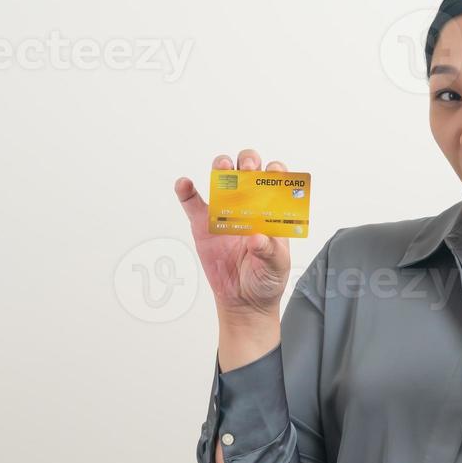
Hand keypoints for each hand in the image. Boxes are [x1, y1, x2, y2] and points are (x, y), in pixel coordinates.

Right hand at [175, 150, 294, 317]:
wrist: (244, 300)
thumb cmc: (266, 278)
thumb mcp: (276, 266)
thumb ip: (270, 252)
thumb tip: (258, 238)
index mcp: (271, 211)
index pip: (275, 181)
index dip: (275, 172)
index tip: (274, 174)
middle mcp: (249, 205)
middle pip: (248, 171)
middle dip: (249, 162)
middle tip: (249, 169)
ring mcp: (225, 212)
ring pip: (222, 180)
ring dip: (221, 168)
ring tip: (222, 168)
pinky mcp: (203, 225)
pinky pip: (192, 204)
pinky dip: (186, 191)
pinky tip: (184, 184)